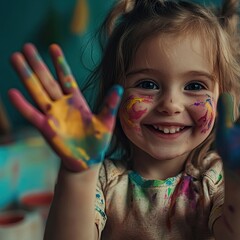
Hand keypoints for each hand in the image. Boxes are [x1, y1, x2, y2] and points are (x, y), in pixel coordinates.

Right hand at [8, 43, 122, 171]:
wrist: (88, 160)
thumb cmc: (97, 140)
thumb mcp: (107, 121)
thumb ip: (110, 104)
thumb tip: (119, 87)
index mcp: (77, 101)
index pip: (66, 77)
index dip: (59, 63)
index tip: (53, 46)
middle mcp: (62, 105)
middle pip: (47, 80)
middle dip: (37, 64)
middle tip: (26, 46)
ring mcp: (52, 115)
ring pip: (37, 92)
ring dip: (26, 76)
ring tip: (15, 59)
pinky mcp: (46, 128)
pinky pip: (32, 114)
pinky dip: (23, 105)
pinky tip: (13, 92)